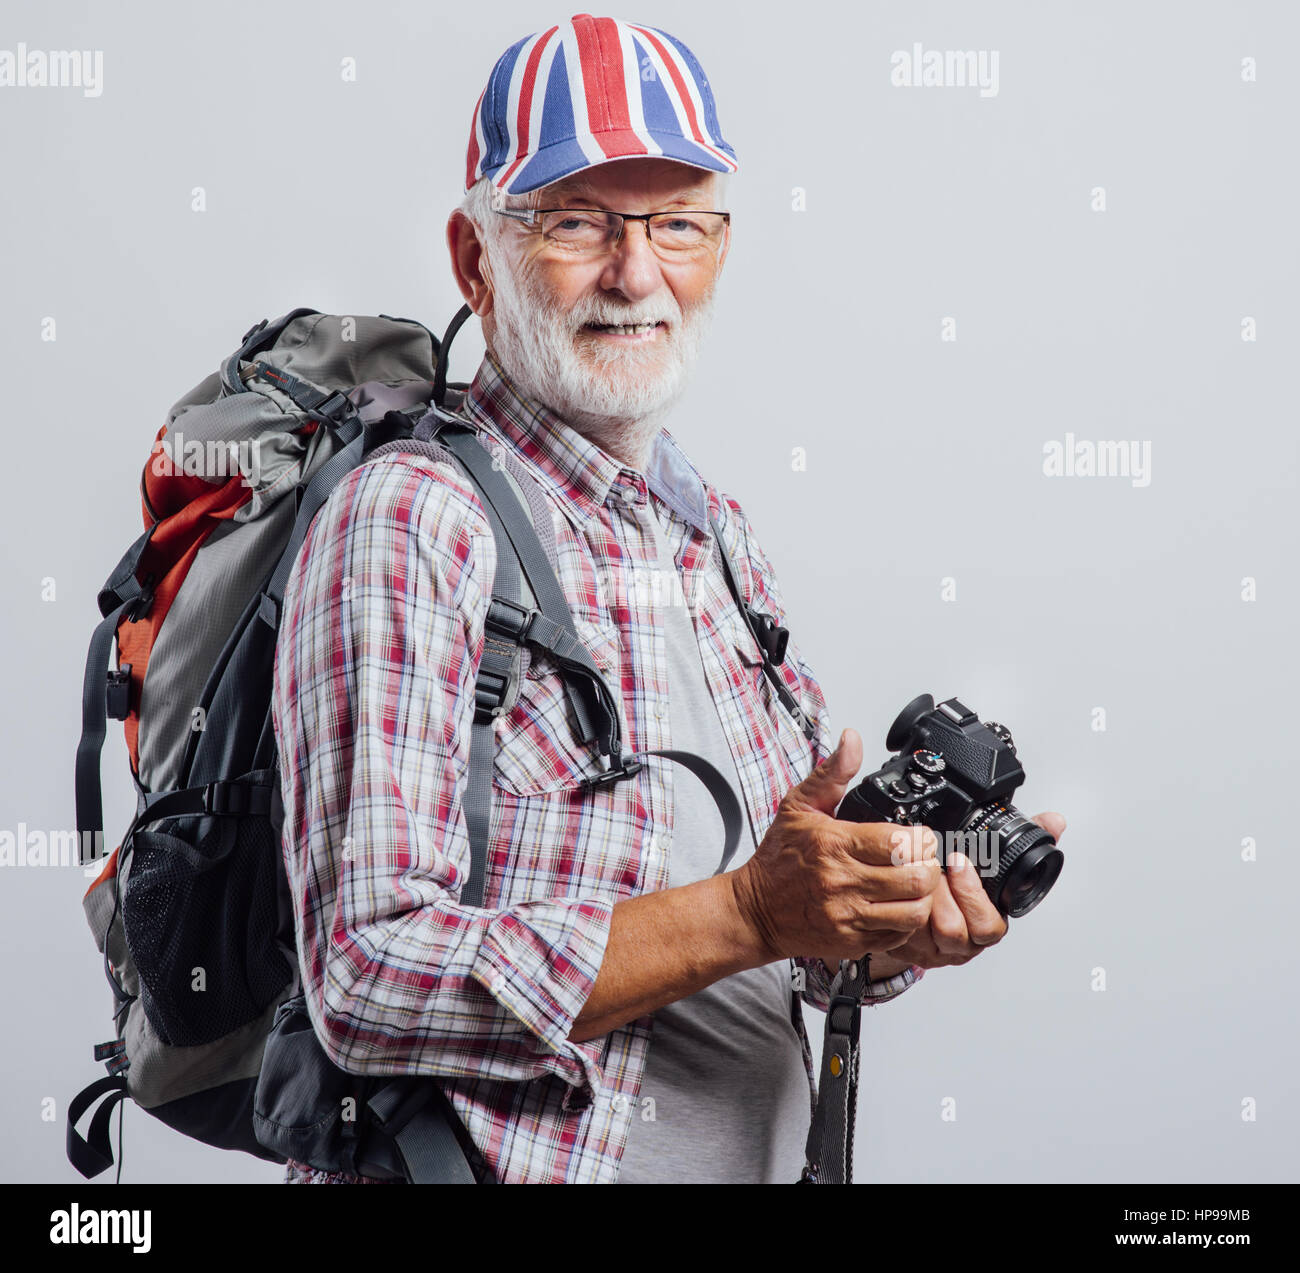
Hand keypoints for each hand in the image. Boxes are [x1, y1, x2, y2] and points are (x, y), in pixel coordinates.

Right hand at [728, 728, 942, 965]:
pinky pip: (899, 936)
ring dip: (923, 896)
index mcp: (834, 844)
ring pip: (914, 911)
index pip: (900, 843)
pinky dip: (907, 921)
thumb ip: (832, 772)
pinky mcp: (852, 942)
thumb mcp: (799, 805)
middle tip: (921, 860)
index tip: (918, 835)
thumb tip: (852, 740)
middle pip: (916, 878)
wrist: (755, 910)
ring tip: (913, 884)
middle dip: (928, 866)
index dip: (921, 838)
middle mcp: (843, 883)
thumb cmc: (779, 857)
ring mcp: (849, 916)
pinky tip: (897, 905)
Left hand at [866, 812, 1066, 977]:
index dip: (972, 894)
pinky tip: (898, 886)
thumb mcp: (992, 864)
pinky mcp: (908, 947)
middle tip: (931, 863)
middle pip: (955, 929)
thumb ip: (1022, 842)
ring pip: (924, 930)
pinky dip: (898, 906)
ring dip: (919, 896)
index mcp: (987, 924)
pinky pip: (901, 933)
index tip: (958, 861)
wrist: (925, 912)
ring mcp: (935, 947)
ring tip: (914, 871)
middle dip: (940, 891)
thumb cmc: (960, 889)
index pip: (989, 925)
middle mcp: (963, 942)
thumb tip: (1054, 822)